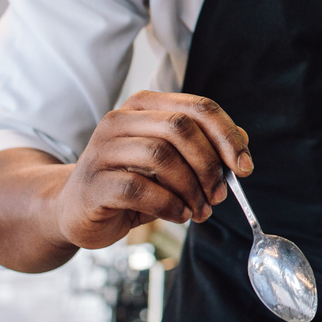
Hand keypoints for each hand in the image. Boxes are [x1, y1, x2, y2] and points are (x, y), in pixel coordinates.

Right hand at [51, 91, 251, 249]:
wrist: (77, 209)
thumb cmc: (131, 182)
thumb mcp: (172, 162)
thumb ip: (204, 147)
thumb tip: (242, 142)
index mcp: (145, 106)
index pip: (198, 107)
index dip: (227, 136)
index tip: (245, 167)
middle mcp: (120, 120)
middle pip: (180, 128)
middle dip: (209, 165)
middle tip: (219, 195)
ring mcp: (102, 149)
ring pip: (161, 156)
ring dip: (191, 189)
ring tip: (199, 210)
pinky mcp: (94, 182)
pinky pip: (139, 189)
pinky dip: (169, 205)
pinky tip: (178, 215)